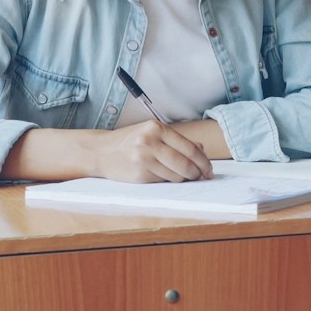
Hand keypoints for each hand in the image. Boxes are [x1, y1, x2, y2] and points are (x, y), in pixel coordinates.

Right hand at [84, 120, 212, 182]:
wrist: (101, 151)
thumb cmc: (130, 141)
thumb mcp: (153, 133)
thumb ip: (177, 140)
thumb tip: (202, 150)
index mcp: (157, 128)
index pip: (190, 148)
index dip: (203, 161)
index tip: (209, 169)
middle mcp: (150, 142)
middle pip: (185, 163)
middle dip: (198, 173)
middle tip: (202, 176)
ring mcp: (143, 159)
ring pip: (176, 175)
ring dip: (184, 179)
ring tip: (182, 176)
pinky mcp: (139, 175)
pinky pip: (163, 182)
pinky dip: (168, 181)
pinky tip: (164, 176)